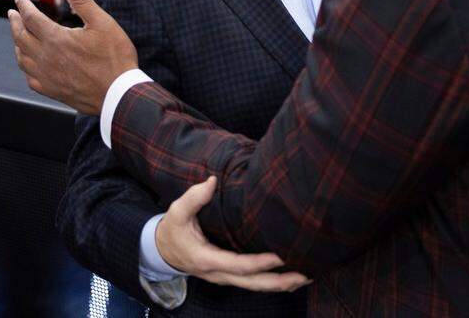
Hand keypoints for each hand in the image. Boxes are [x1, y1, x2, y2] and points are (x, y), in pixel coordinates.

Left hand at [10, 0, 137, 114]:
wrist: (118, 94)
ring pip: (21, 58)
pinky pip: (29, 77)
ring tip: (18, 36)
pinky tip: (30, 63)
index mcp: (56, 38)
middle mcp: (45, 57)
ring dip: (17, 44)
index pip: (31, 17)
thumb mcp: (102, 22)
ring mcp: (46, 76)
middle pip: (20, 36)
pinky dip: (26, 66)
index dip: (23, 6)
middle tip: (13, 14)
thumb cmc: (114, 57)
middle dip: (15, 22)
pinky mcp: (51, 90)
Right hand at [156, 177, 310, 291]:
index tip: (280, 256)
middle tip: (304, 274)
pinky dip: (272, 280)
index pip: (237, 264)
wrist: (163, 251)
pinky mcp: (230, 274)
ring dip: (280, 283)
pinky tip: (290, 276)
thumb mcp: (177, 212)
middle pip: (252, 283)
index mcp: (206, 259)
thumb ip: (193, 198)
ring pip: (255, 285)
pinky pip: (253, 281)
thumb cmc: (173, 230)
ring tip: (305, 276)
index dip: (259, 263)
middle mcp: (218, 273)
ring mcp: (225, 276)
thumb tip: (211, 181)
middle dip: (279, 281)